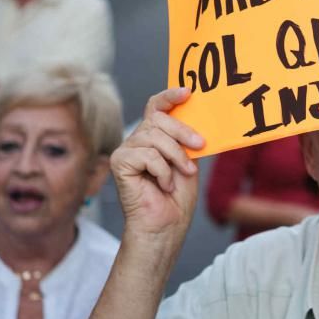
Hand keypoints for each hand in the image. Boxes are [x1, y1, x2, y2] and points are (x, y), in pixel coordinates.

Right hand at [112, 88, 203, 239]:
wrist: (166, 226)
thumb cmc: (176, 199)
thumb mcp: (188, 162)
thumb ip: (187, 141)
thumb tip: (197, 119)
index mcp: (154, 137)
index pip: (156, 107)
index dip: (169, 96)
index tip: (188, 92)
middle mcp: (137, 140)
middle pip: (159, 119)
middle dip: (183, 131)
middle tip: (200, 145)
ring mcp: (126, 150)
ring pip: (154, 137)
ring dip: (175, 156)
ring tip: (182, 173)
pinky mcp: (119, 162)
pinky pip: (147, 155)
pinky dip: (162, 171)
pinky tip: (163, 186)